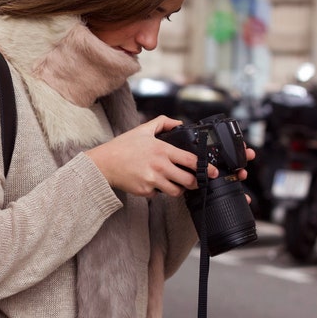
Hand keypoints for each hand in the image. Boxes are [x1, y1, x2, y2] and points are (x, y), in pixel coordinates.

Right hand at [86, 115, 218, 197]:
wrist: (104, 163)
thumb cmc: (123, 146)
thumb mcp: (143, 129)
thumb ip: (163, 122)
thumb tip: (180, 123)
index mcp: (162, 150)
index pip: (191, 161)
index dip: (205, 168)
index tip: (212, 172)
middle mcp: (160, 166)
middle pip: (188, 180)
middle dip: (195, 182)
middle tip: (195, 181)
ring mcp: (153, 180)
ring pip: (176, 191)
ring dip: (179, 188)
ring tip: (175, 183)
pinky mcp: (145, 191)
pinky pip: (159, 194)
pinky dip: (159, 191)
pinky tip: (153, 183)